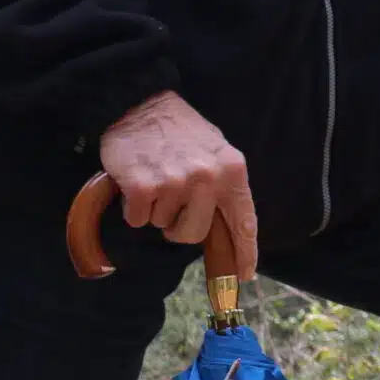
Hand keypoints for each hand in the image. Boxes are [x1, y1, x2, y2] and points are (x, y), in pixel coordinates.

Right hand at [100, 91, 259, 278]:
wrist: (142, 105)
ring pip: (163, 225)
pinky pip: (138, 219)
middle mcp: (207, 179)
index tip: (245, 274)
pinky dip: (134, 208)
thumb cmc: (182, 132)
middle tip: (173, 201)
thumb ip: (224, 186)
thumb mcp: (217, 152)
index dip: (245, 252)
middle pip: (194, 234)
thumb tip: (227, 227)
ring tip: (157, 180)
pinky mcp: (143, 186)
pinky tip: (137, 183)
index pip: (243, 222)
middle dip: (180, 226)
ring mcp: (175, 183)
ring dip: (156, 211)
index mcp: (232, 171)